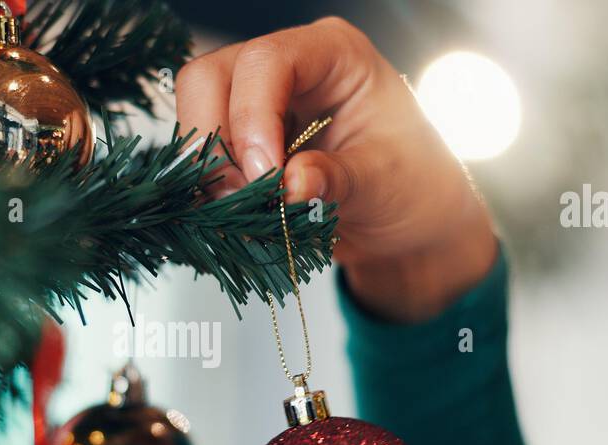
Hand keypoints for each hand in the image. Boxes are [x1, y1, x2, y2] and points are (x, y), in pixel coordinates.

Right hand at [175, 17, 498, 321]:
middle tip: (248, 198)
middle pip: (210, 78)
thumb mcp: (387, 183)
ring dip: (210, 170)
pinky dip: (210, 188)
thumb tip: (292, 183)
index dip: (251, 117)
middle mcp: (288, 67)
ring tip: (250, 211)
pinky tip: (240, 215)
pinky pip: (201, 154)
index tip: (266, 178)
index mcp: (334, 54)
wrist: (406, 226)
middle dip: (217, 143)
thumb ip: (339, 179)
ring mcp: (258, 102)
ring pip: (195, 114)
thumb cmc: (413, 187)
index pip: (266, 61)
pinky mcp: (241, 140)